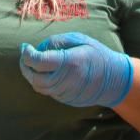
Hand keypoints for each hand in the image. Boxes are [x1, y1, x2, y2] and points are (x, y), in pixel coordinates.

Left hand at [19, 32, 133, 107]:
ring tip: (32, 64)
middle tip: (25, 56)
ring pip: (39, 87)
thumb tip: (39, 47)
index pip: (38, 61)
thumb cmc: (96, 55)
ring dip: (31, 76)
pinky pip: (48, 92)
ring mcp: (65, 92)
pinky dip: (41, 82)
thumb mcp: (79, 40)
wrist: (114, 79)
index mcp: (68, 62)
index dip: (27, 54)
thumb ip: (57, 41)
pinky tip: (45, 72)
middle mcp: (65, 80)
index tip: (25, 47)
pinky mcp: (66, 99)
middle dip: (25, 66)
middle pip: (34, 78)